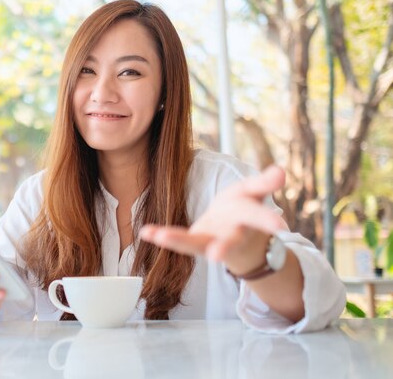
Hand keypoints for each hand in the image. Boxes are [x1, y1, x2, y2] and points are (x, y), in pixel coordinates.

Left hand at [139, 165, 287, 274]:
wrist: (238, 238)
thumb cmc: (243, 209)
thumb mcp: (254, 193)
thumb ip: (264, 183)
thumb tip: (280, 171)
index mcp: (249, 217)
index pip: (257, 215)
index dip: (268, 219)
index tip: (280, 226)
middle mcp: (232, 234)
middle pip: (231, 240)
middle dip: (225, 247)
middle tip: (216, 256)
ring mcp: (213, 242)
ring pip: (199, 245)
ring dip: (180, 241)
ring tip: (162, 236)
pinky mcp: (196, 243)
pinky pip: (179, 241)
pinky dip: (161, 236)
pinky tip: (146, 231)